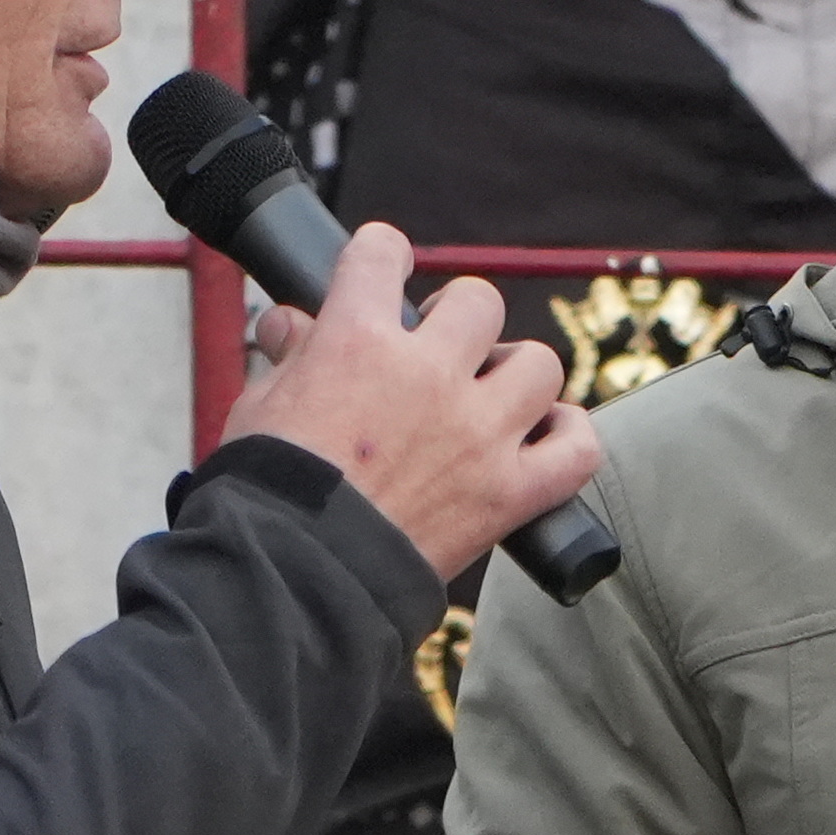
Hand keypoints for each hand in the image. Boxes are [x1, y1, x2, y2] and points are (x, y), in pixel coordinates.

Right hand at [226, 222, 599, 579]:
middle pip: (478, 302)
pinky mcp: (508, 494)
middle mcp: (429, 376)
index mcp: (358, 340)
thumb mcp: (258, 407)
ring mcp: (477, 434)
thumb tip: (290, 325)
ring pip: (538, 365)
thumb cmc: (265, 494)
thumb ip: (288, 357)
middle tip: (439, 350)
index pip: (382, 254)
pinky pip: (577, 448)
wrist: (292, 581)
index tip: (383, 269)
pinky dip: (569, 437)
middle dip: (458, 318)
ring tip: (490, 397)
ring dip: (515, 375)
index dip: (381, 256)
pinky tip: (545, 435)